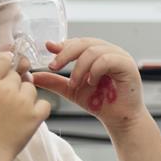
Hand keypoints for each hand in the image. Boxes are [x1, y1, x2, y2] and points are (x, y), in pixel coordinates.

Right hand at [0, 52, 48, 160]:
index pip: (3, 59)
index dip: (4, 61)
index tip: (4, 67)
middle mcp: (7, 88)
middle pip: (16, 75)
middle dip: (11, 82)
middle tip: (2, 96)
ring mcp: (23, 102)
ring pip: (31, 88)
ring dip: (24, 94)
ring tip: (11, 108)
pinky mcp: (36, 116)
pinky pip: (44, 103)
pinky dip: (38, 107)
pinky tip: (26, 114)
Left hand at [30, 38, 148, 132]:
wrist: (119, 118)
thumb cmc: (100, 103)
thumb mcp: (71, 90)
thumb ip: (55, 81)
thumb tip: (32, 76)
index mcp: (97, 53)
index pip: (77, 42)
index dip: (63, 45)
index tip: (48, 49)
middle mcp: (109, 51)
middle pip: (83, 42)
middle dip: (65, 54)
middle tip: (53, 66)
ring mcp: (120, 56)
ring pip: (93, 50)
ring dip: (79, 67)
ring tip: (74, 83)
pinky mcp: (127, 65)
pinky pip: (106, 60)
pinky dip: (94, 71)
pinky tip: (91, 82)